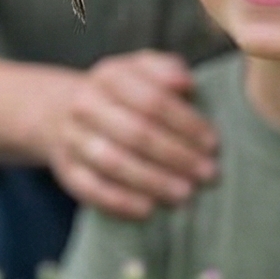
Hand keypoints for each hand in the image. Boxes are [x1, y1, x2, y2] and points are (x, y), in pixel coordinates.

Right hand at [45, 50, 217, 218]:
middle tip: (208, 173)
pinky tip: (148, 209)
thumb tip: (185, 84)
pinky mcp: (67, 170)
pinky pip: (91, 189)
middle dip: (176, 155)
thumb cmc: (122, 95)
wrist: (66, 113)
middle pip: (135, 132)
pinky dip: (121, 201)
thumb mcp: (142, 70)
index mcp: (109, 75)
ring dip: (153, 181)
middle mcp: (85, 104)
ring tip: (185, 194)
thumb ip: (167, 69)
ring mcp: (72, 138)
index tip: (213, 143)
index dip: (186, 123)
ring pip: (113, 162)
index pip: (152, 100)